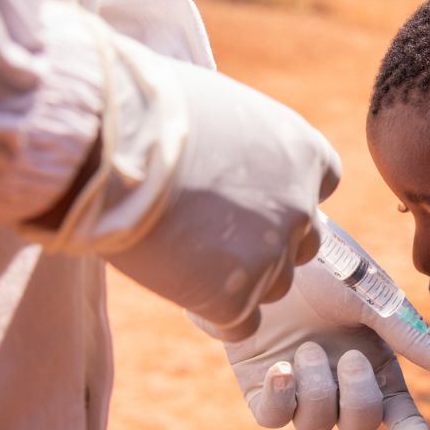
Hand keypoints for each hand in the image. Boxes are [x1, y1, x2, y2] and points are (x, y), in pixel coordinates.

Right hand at [107, 58, 340, 337]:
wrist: (107, 148)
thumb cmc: (146, 110)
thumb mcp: (217, 104)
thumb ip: (244, 137)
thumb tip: (232, 147)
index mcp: (301, 150)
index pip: (322, 183)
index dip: (285, 194)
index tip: (249, 196)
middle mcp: (298, 205)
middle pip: (301, 242)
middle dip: (264, 241)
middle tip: (211, 234)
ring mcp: (270, 255)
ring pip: (273, 287)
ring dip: (239, 280)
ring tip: (186, 258)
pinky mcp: (234, 298)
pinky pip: (242, 324)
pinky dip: (218, 315)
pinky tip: (185, 295)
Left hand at [210, 218, 429, 429]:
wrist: (270, 243)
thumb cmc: (328, 262)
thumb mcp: (372, 297)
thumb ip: (410, 336)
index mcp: (374, 360)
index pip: (396, 408)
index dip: (409, 429)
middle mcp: (338, 379)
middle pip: (358, 425)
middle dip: (358, 400)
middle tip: (350, 357)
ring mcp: (300, 383)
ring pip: (314, 426)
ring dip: (317, 393)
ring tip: (306, 348)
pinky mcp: (261, 381)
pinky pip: (271, 417)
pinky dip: (280, 402)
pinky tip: (282, 370)